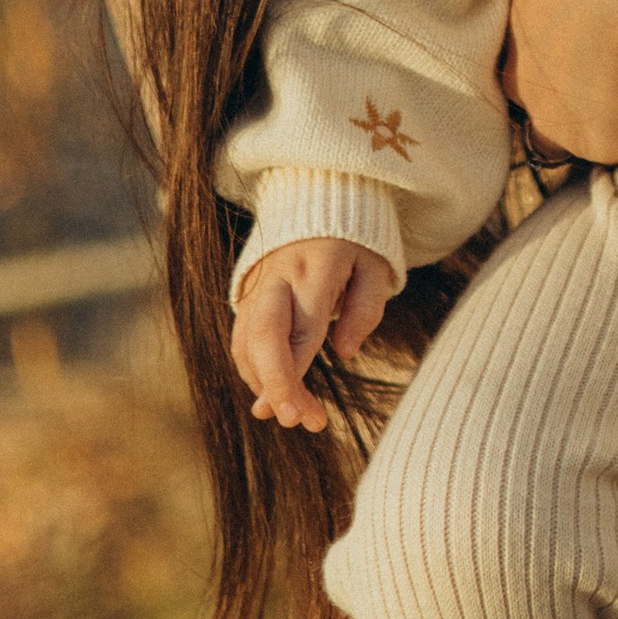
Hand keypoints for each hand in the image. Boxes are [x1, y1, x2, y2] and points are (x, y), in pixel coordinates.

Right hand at [230, 238, 400, 432]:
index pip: (300, 330)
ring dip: (263, 384)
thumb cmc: (356, 238)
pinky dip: (253, 369)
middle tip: (291, 421)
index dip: (296, 377)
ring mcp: (258, 284)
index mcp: (316, 267)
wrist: (317, 197)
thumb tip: (346, 353)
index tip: (303, 417)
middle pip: (260, 336)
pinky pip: (241, 337)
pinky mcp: (247, 293)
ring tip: (296, 412)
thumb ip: (366, 308)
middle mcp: (279, 276)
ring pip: (244, 341)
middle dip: (271, 385)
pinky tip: (276, 391)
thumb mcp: (377, 266)